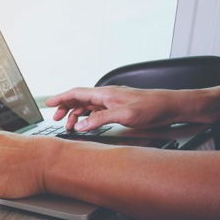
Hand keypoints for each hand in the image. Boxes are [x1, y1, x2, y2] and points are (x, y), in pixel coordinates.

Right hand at [45, 86, 183, 131]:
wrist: (171, 106)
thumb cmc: (152, 107)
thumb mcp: (123, 115)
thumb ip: (99, 120)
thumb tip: (79, 126)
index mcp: (105, 93)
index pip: (76, 93)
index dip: (60, 98)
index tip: (48, 104)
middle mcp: (106, 96)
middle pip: (79, 99)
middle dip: (65, 108)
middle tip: (56, 119)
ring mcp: (112, 102)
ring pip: (87, 106)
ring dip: (75, 115)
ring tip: (70, 126)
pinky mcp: (118, 108)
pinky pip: (96, 111)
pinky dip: (87, 118)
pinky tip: (86, 125)